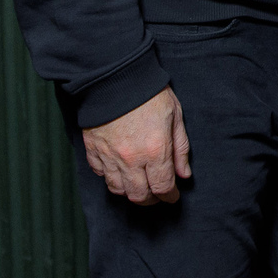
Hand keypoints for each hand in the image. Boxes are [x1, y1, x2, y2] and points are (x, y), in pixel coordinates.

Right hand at [80, 85, 191, 203]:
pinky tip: (118, 173)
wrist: (115, 77)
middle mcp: (131, 159)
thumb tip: (184, 175)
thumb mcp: (175, 115)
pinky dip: (110, 178)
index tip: (172, 196)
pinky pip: (100, 175)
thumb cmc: (149, 93)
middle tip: (157, 196)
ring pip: (118, 189)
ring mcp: (109, 157)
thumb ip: (180, 148)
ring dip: (130, 193)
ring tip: (138, 188)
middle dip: (150, 200)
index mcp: (156, 150)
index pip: (162, 187)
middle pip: (139, 195)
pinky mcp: (93, 150)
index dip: (169, 196)